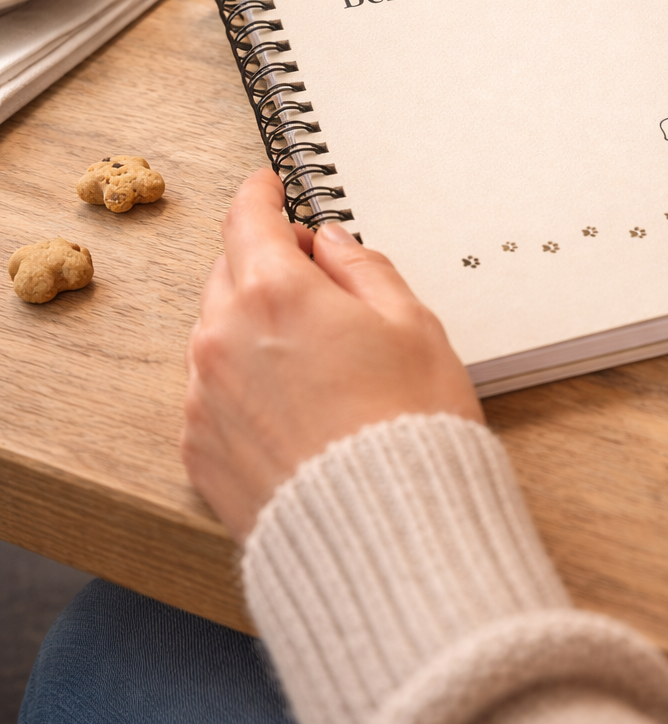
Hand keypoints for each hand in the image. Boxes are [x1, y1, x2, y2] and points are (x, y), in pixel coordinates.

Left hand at [182, 168, 482, 541]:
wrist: (388, 537)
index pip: (248, 217)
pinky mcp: (199, 451)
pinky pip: (212, 391)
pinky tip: (292, 404)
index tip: (270, 186)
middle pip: (229, 272)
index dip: (262, 194)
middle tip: (316, 280)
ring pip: (217, 332)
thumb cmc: (411, 428)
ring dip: (252, 325)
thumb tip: (331, 244)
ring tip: (313, 357)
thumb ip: (363, 269)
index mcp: (274, 293)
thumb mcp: (413, 325)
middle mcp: (223, 338)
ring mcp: (204, 398)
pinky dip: (241, 382)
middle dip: (265, 263)